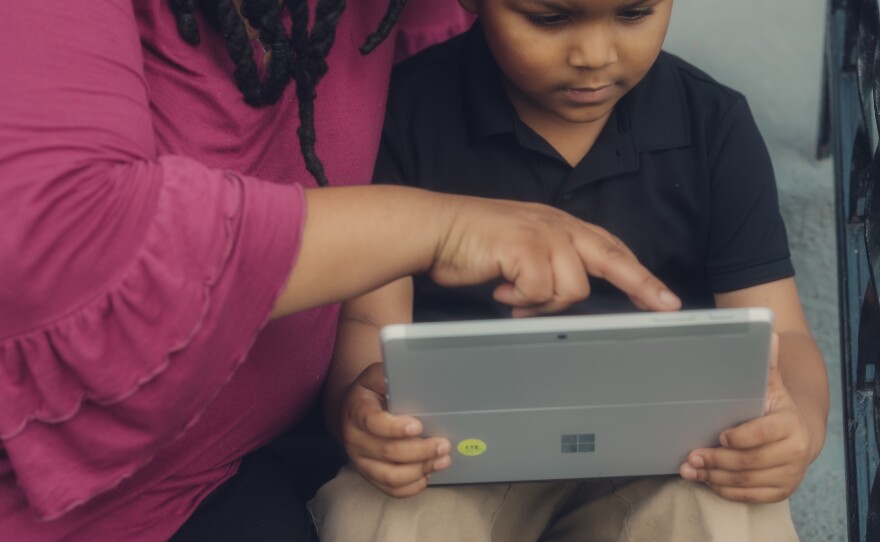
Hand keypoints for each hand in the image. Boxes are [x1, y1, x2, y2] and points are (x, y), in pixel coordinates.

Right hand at [340, 362, 451, 496]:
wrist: (353, 410)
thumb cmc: (372, 391)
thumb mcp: (377, 376)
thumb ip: (391, 375)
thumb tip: (416, 375)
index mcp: (356, 411)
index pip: (372, 422)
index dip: (395, 427)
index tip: (418, 426)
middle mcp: (354, 439)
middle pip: (387, 452)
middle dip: (420, 450)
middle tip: (444, 444)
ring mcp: (361, 461)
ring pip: (390, 476)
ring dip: (420, 470)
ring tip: (442, 460)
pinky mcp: (370, 475)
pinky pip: (391, 489)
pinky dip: (412, 485)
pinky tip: (428, 473)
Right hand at [432, 196, 680, 316]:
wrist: (435, 228)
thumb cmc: (472, 243)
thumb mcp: (519, 249)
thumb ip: (546, 266)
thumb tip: (559, 296)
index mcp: (560, 224)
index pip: (609, 248)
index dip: (638, 273)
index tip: (663, 298)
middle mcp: (558, 225)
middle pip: (612, 258)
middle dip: (643, 285)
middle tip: (667, 307)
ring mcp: (544, 234)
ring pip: (572, 289)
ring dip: (542, 303)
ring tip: (513, 297)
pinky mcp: (526, 248)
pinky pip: (540, 292)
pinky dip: (520, 300)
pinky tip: (499, 291)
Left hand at [679, 334, 813, 501]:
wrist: (798, 435)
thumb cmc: (774, 408)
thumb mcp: (771, 385)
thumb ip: (766, 364)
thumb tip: (769, 333)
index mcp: (790, 425)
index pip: (762, 434)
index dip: (739, 437)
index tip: (718, 436)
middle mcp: (794, 453)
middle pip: (749, 462)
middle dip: (716, 461)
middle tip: (690, 456)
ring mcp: (789, 475)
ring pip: (745, 482)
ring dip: (713, 477)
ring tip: (689, 468)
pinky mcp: (780, 491)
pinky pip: (749, 496)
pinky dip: (725, 490)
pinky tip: (706, 481)